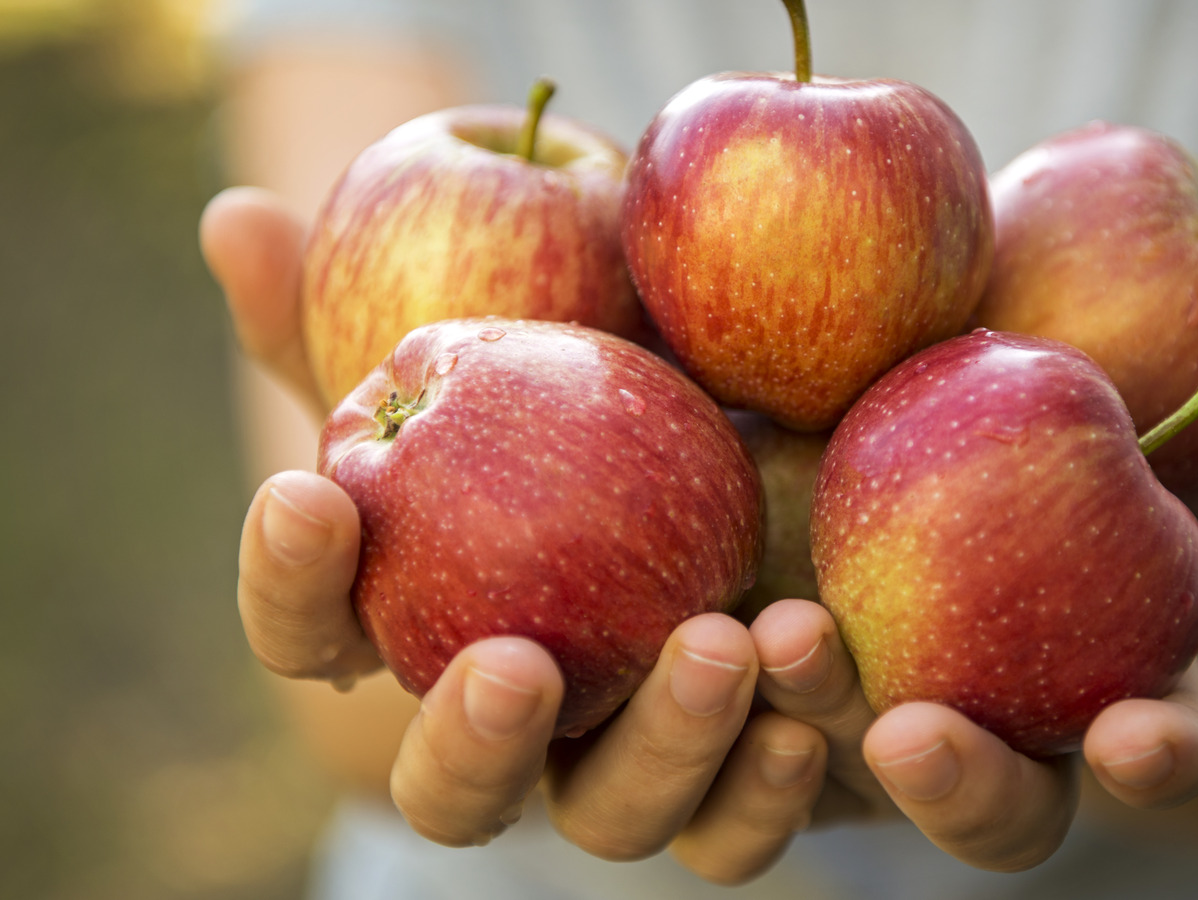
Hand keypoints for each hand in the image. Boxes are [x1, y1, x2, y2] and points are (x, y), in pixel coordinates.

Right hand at [204, 186, 829, 880]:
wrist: (771, 468)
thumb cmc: (598, 413)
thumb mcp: (514, 353)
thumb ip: (386, 315)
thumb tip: (238, 224)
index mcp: (422, 628)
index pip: (310, 637)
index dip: (288, 582)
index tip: (313, 492)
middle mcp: (515, 725)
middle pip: (452, 794)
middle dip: (470, 741)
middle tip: (518, 661)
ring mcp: (624, 768)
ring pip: (611, 819)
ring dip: (664, 749)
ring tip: (724, 643)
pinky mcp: (738, 784)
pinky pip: (738, 828)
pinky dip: (766, 790)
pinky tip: (807, 715)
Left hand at [737, 349, 1197, 870]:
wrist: (945, 465)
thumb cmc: (1101, 465)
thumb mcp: (1193, 447)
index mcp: (1102, 702)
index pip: (1147, 755)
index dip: (1156, 757)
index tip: (1139, 737)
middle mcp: (984, 744)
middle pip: (984, 814)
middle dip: (958, 788)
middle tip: (913, 729)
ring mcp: (857, 734)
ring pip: (843, 805)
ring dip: (808, 736)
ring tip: (783, 639)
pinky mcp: (740, 702)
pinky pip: (692, 741)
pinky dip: (676, 709)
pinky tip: (687, 626)